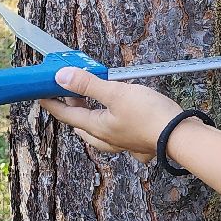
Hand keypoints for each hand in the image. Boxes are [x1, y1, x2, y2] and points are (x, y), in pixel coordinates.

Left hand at [37, 67, 184, 162]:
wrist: (180, 136)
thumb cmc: (150, 115)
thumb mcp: (116, 93)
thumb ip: (88, 85)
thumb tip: (61, 76)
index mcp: (97, 126)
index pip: (66, 114)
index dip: (51, 102)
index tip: (40, 93)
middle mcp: (107, 138)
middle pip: (81, 125)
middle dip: (72, 110)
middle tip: (69, 94)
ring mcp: (123, 143)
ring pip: (98, 134)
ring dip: (90, 121)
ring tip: (89, 109)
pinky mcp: (138, 143)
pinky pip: (119, 139)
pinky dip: (114, 132)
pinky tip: (120, 127)